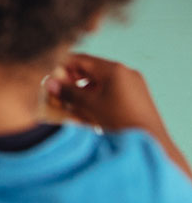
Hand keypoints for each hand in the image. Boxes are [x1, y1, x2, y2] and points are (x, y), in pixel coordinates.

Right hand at [47, 53, 170, 135]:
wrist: (152, 142)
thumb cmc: (121, 121)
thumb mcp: (90, 105)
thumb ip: (69, 92)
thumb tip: (49, 83)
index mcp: (114, 69)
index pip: (81, 59)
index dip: (62, 66)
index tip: (50, 76)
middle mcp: (125, 71)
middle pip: (91, 69)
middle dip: (73, 80)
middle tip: (58, 91)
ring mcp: (133, 83)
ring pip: (101, 80)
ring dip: (85, 89)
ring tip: (72, 103)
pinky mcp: (137, 96)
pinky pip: (112, 89)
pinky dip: (98, 96)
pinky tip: (89, 109)